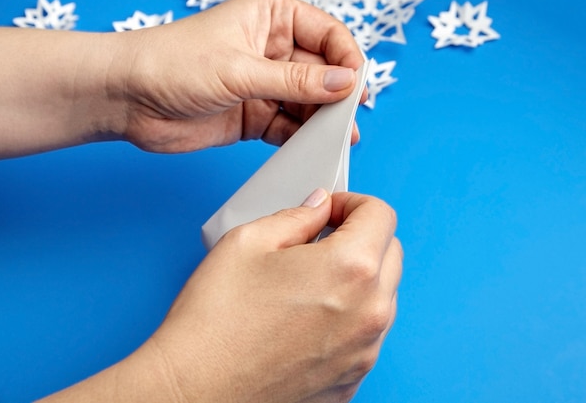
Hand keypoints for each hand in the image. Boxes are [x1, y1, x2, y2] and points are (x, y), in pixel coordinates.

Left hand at [112, 0, 365, 152]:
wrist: (128, 99)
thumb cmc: (173, 63)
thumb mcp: (240, 69)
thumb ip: (296, 80)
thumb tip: (346, 83)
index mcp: (272, 18)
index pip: (328, 35)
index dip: (347, 60)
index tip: (355, 88)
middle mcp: (273, 50)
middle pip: (323, 72)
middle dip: (337, 96)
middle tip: (347, 122)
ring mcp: (264, 85)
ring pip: (308, 103)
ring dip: (322, 122)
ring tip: (337, 141)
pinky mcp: (254, 116)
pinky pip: (289, 127)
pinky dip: (301, 139)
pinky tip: (312, 150)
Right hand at [145, 190, 401, 401]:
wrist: (195, 390)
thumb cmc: (214, 320)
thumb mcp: (247, 241)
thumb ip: (297, 216)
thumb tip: (319, 208)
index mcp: (350, 268)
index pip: (381, 214)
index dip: (352, 202)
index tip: (329, 211)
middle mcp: (370, 312)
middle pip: (391, 253)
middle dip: (361, 237)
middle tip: (320, 239)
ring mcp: (364, 352)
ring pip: (383, 296)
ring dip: (358, 278)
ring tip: (310, 282)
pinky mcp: (352, 380)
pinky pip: (367, 334)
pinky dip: (349, 317)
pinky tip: (308, 318)